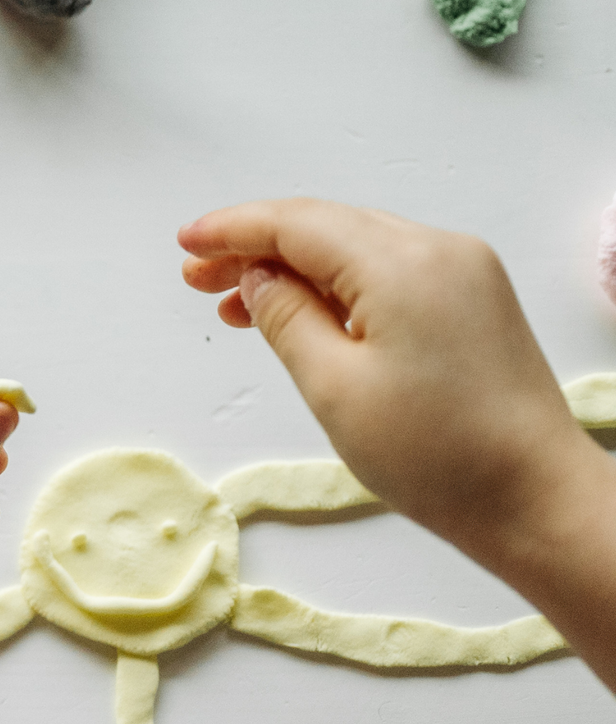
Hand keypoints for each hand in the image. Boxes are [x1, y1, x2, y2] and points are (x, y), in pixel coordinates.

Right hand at [180, 198, 609, 563]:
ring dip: (295, 268)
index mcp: (402, 264)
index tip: (186, 243)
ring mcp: (465, 272)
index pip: (298, 223)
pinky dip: (338, 284)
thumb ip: (285, 317)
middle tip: (197, 277)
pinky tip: (303, 313)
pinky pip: (390, 271)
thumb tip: (259, 276)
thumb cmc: (439, 455)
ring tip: (238, 304)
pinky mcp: (474, 300)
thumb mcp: (333, 387)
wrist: (537, 499)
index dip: (234, 230)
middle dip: (257, 247)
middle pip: (327, 226)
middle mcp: (439, 250)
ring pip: (357, 247)